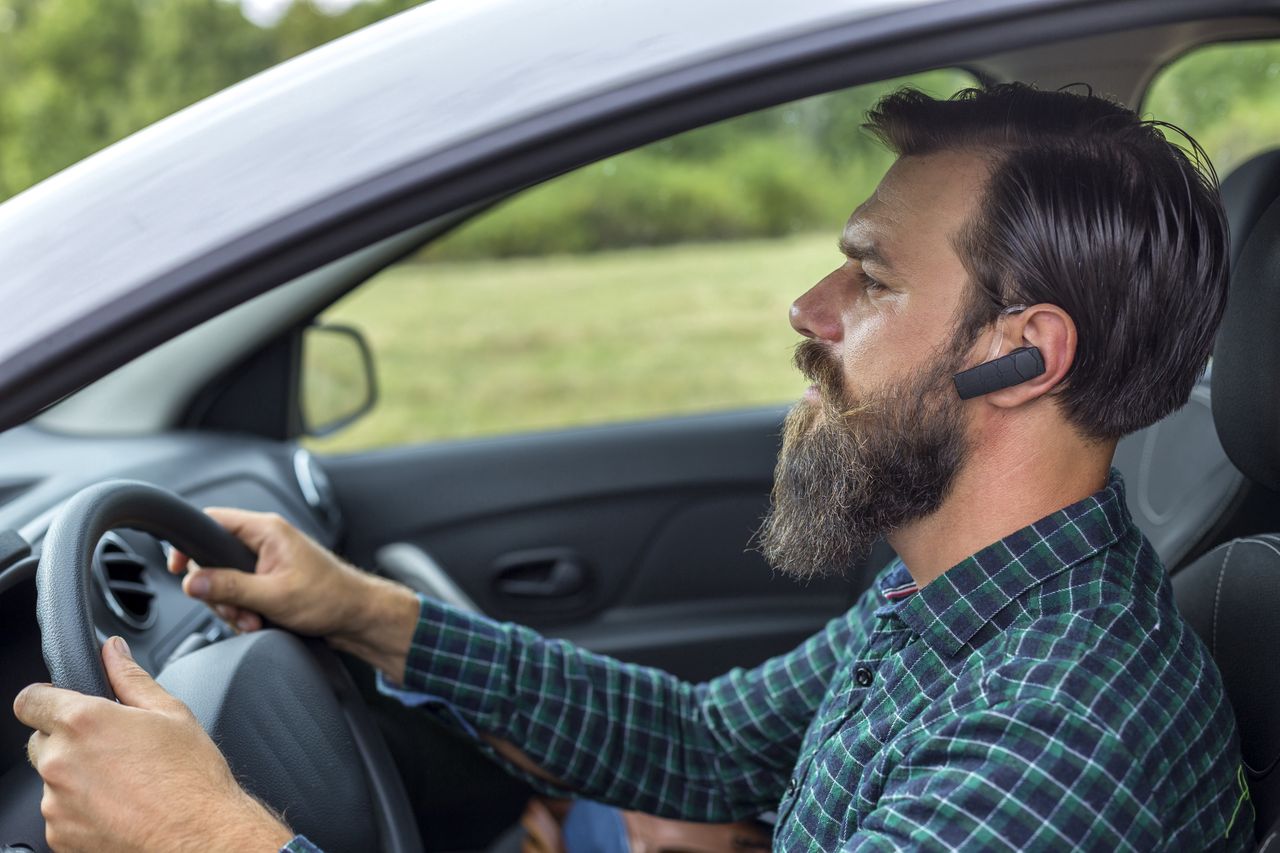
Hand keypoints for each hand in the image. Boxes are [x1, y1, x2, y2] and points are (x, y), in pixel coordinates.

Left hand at [15, 636, 292, 852]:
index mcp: (84, 722)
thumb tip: (113, 652)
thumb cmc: (191, 777)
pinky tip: (119, 806)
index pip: (30, 700)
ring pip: (52, 779)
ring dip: (75, 776)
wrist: (198, 836)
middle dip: (67, 740)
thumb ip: (131, 677)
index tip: (62, 705)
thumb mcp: (171, 713)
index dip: (45, 698)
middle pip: (40, 740)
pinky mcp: (59, 835)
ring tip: (123, 782)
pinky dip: (81, 809)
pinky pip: (60, 813)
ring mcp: (56, 803)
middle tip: (111, 748)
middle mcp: (61, 761)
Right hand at [168, 507, 419, 679]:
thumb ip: (230, 587)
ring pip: (226, 580)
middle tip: (236, 610)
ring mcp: (267, 561)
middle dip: (218, 591)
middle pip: (214, 558)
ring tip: (254, 620)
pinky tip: (258, 623)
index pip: (212, 521)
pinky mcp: (270, 580)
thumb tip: (193, 582)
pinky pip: (241, 592)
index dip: (189, 543)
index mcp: (266, 530)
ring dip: (233, 606)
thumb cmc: (329, 598)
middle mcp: (265, 541)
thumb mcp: (273, 595)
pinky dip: (244, 610)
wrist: (357, 616)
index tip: (178, 568)